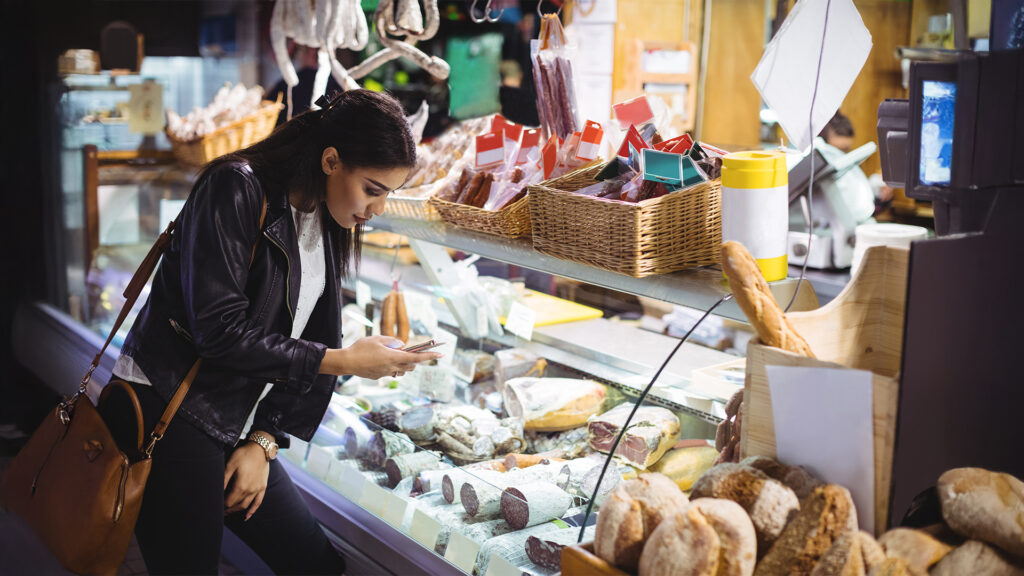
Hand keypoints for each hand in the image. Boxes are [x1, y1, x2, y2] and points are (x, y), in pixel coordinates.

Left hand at [224, 442, 268, 520]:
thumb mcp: (230, 465)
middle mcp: (250, 490)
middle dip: (227, 509)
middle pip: (236, 505)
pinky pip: (258, 502)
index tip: (215, 505)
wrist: (261, 448)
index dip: (221, 505)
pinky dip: (252, 510)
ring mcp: (257, 489)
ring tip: (229, 512)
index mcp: (241, 486)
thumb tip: (217, 492)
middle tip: (219, 511)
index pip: (229, 502)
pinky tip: (247, 516)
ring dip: (236, 510)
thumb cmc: (244, 454)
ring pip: (246, 505)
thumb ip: (223, 480)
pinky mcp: (262, 487)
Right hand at [320, 335, 441, 378]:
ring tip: (395, 355)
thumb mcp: (377, 339)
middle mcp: (392, 367)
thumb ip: (392, 341)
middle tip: (415, 353)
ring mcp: (385, 374)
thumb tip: (401, 345)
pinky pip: (390, 372)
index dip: (430, 356)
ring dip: (403, 364)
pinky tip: (380, 360)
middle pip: (411, 366)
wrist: (346, 362)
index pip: (416, 358)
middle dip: (415, 361)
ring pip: (401, 370)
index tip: (441, 354)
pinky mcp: (378, 377)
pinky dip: (391, 366)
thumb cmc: (361, 348)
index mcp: (394, 357)